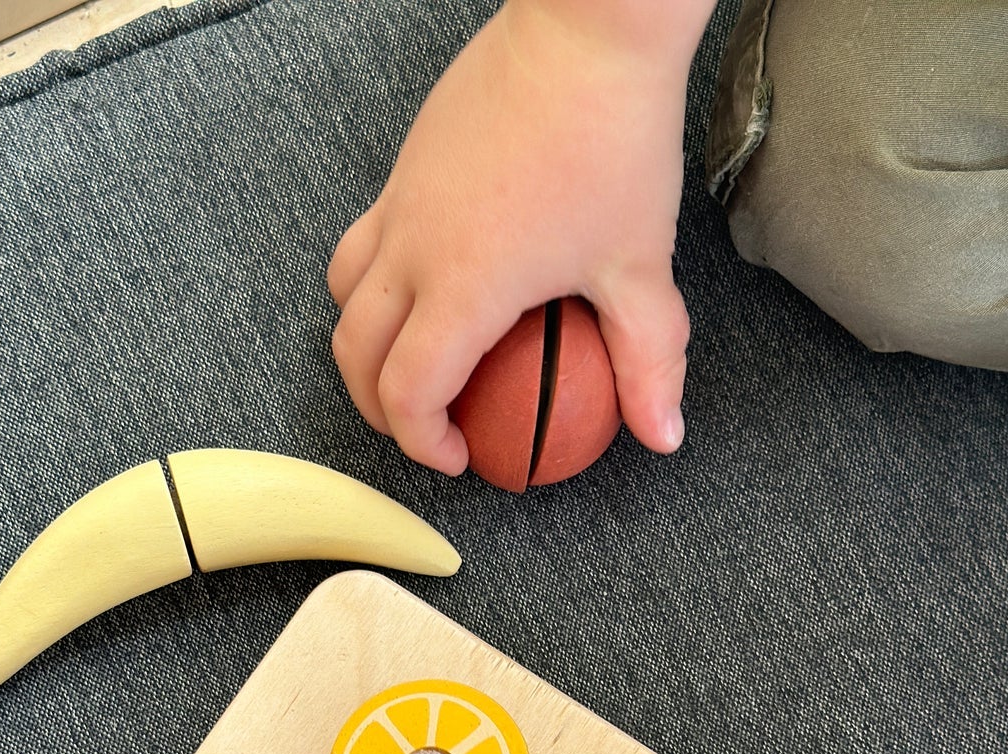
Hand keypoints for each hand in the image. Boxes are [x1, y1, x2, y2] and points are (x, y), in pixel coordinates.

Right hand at [327, 0, 702, 473]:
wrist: (586, 27)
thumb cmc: (612, 140)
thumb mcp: (640, 267)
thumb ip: (649, 361)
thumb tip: (663, 433)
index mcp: (461, 286)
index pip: (408, 392)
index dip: (422, 442)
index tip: (459, 457)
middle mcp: (412, 247)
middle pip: (355, 353)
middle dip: (380, 407)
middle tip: (426, 426)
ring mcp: (400, 201)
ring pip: (343, 293)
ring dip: (364, 344)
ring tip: (408, 364)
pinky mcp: (405, 165)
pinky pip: (361, 240)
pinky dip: (373, 283)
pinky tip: (428, 286)